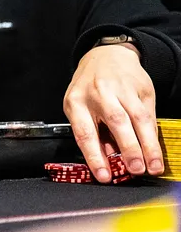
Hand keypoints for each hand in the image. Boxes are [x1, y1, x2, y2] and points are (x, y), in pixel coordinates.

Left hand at [64, 42, 160, 180]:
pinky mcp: (142, 88)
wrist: (107, 55)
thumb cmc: (90, 87)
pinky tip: (155, 149)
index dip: (94, 156)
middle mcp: (99, 94)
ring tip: (152, 166)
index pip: (84, 132)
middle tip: (135, 170)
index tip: (103, 176)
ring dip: (147, 145)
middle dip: (128, 148)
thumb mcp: (80, 107)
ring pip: (137, 119)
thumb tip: (108, 161)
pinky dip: (153, 134)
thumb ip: (94, 133)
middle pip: (115, 122)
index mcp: (76, 101)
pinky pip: (149, 114)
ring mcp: (122, 90)